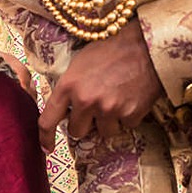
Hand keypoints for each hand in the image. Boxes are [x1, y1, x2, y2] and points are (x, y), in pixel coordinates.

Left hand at [36, 21, 161, 151]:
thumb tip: (65, 110)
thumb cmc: (111, 49)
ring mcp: (109, 109)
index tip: (47, 148)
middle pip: (77, 132)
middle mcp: (85, 100)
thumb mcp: (80, 63)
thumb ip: (70, 87)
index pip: (48, 120)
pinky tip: (132, 97)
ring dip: (109, 122)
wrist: (146, 45)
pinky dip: (129, 116)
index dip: (45, 137)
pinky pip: (126, 126)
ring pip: (104, 132)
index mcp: (68, 86)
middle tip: (96, 109)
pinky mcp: (131, 114)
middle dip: (85, 124)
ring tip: (117, 99)